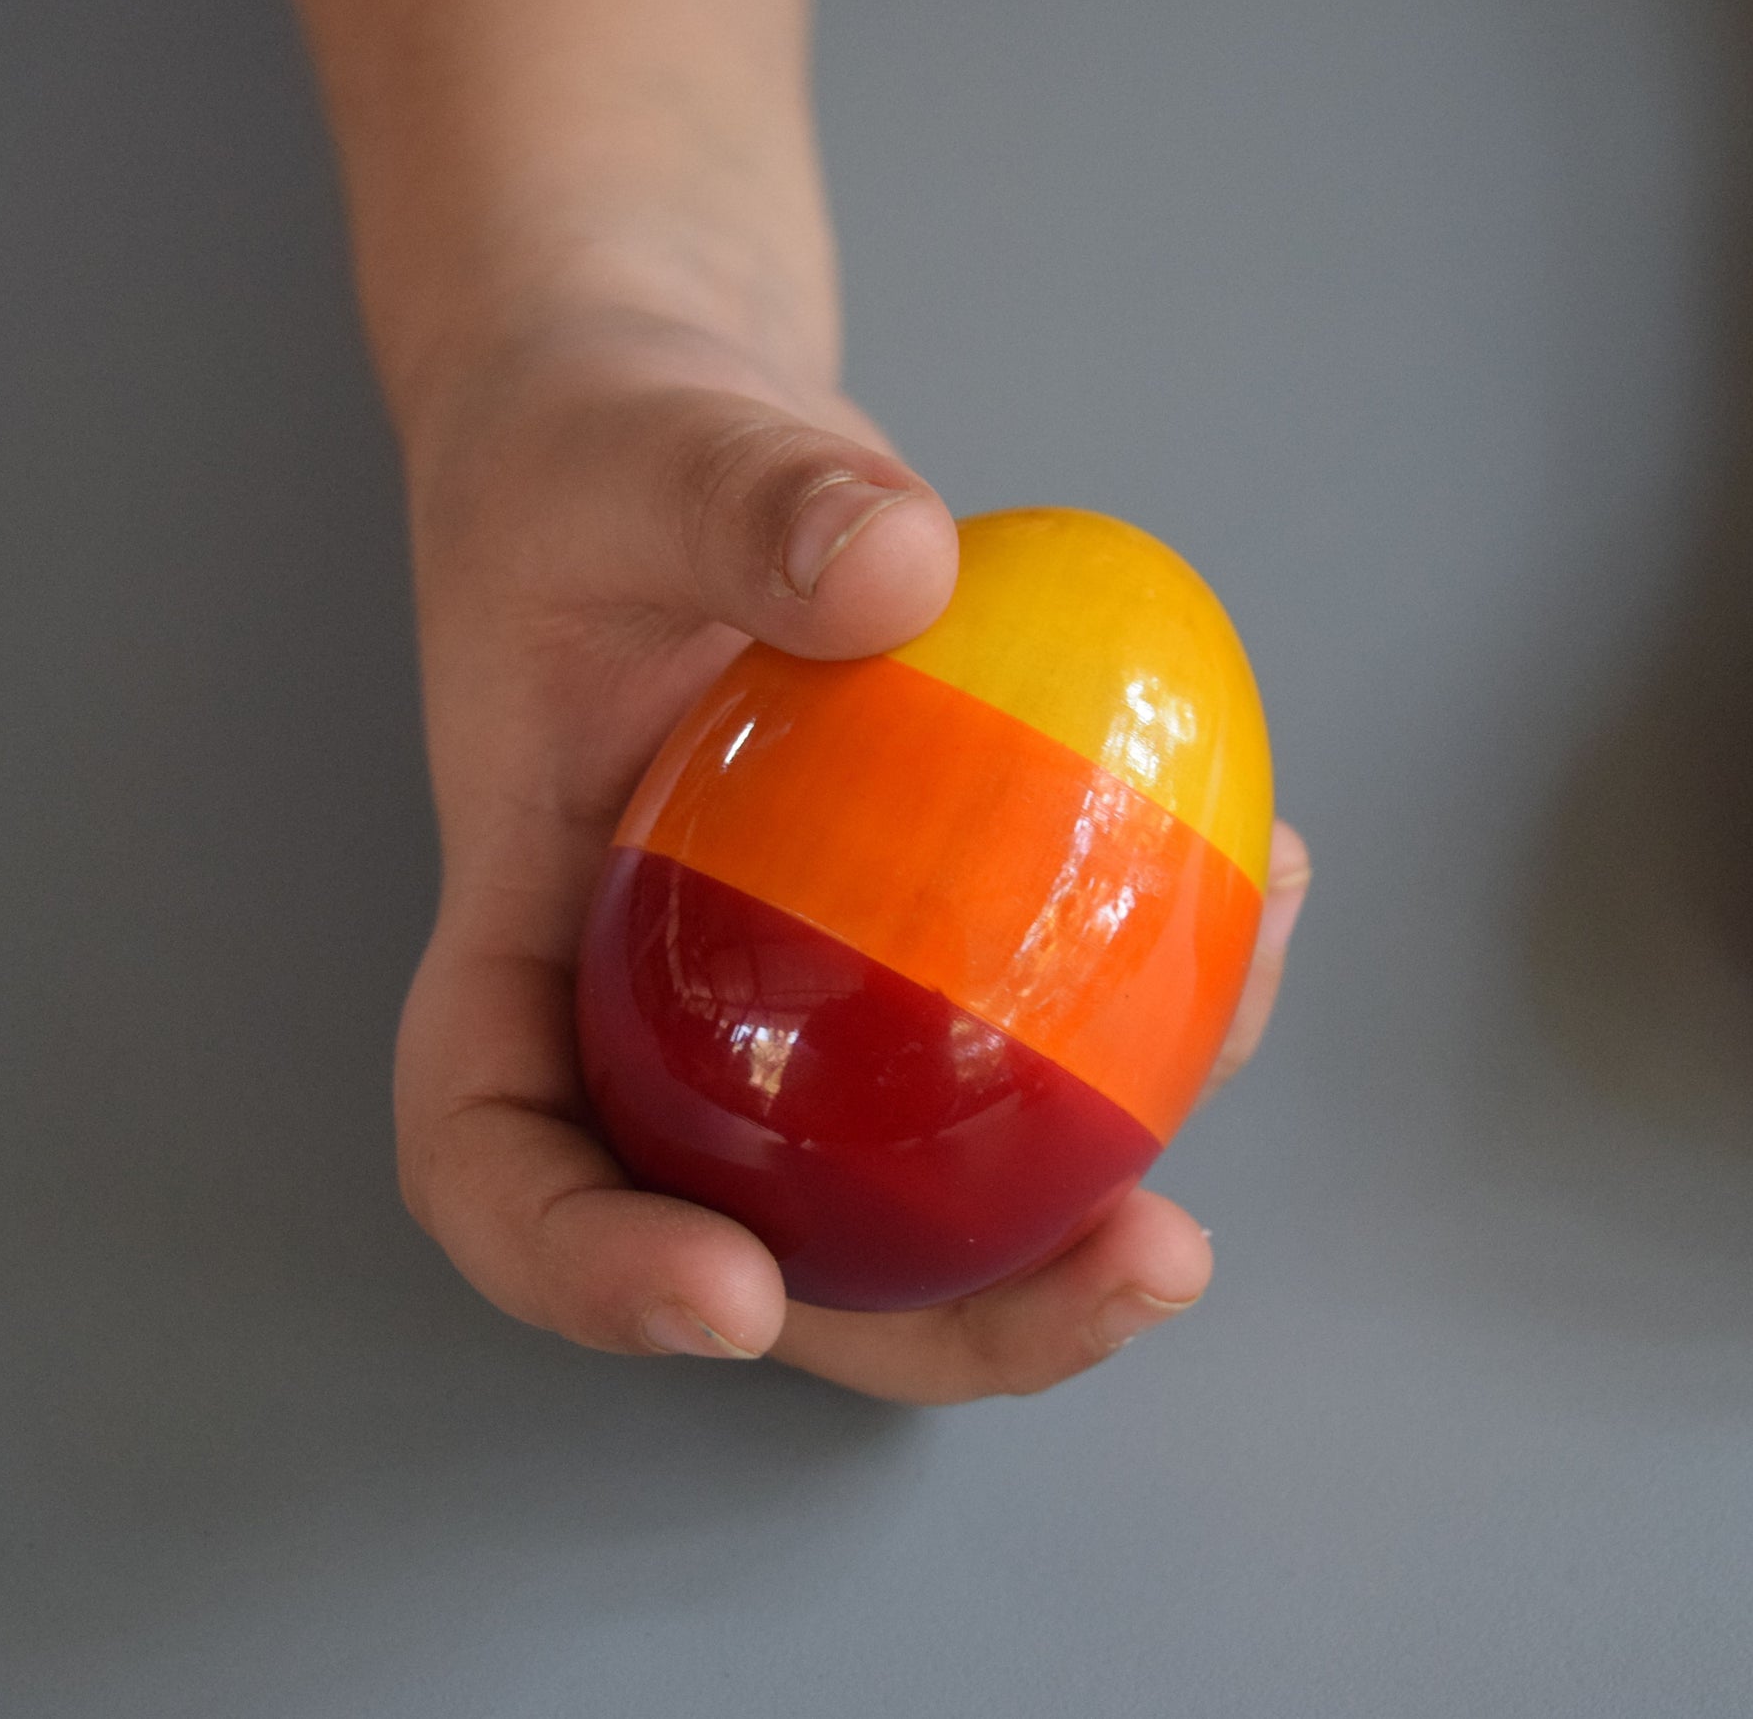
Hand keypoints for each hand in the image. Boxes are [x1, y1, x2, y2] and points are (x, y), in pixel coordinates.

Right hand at [392, 312, 1310, 1403]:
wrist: (670, 430)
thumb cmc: (592, 453)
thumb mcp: (632, 453)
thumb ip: (739, 506)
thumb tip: (895, 577)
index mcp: (523, 938)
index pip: (493, 1146)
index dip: (581, 1264)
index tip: (723, 1288)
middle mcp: (661, 1004)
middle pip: (766, 1233)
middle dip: (948, 1320)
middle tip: (1140, 1271)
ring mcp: (798, 982)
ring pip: (928, 1161)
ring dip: (1102, 1170)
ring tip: (1245, 1020)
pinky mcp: (913, 919)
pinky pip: (1027, 1002)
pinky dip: (1153, 987)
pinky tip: (1259, 881)